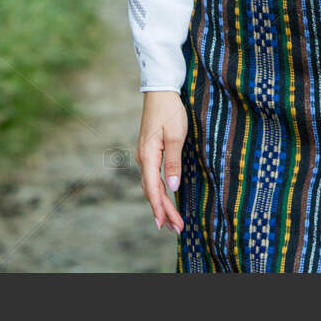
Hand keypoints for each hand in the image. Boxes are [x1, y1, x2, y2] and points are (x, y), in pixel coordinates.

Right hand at [136, 90, 186, 233]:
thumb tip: (172, 187)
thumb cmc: (170, 110)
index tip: (168, 225)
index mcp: (148, 155)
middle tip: (175, 229)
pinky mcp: (149, 151)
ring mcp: (144, 154)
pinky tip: (164, 198)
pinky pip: (151, 177)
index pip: (153, 188)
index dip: (161, 208)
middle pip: (151, 191)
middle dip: (163, 211)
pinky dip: (158, 191)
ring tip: (170, 221)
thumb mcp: (177, 135)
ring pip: (150, 185)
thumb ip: (174, 162)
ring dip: (160, 203)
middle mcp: (143, 157)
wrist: (160, 90)